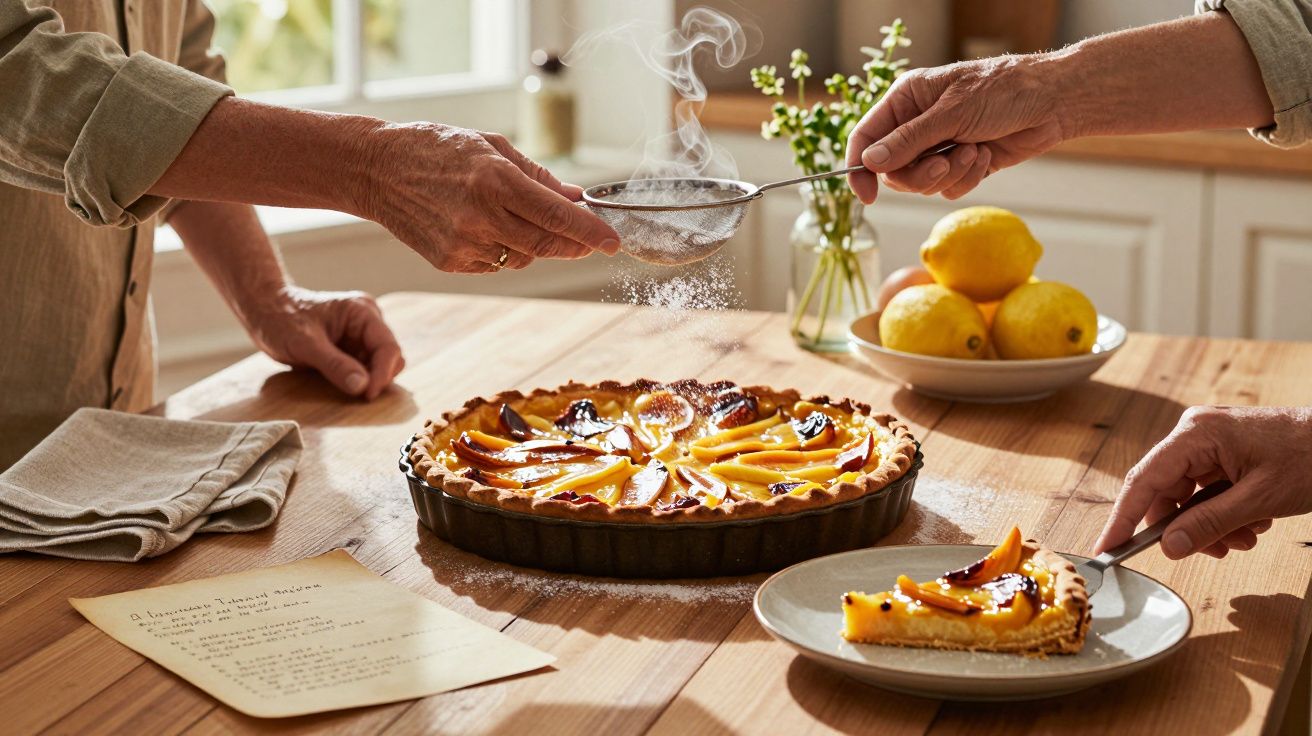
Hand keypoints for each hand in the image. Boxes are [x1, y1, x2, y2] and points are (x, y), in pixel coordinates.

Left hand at [244, 286, 403, 399]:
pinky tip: (342, 385)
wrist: (264, 309)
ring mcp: (360, 334)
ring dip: (369, 380)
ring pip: (379, 364)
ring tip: (348, 391)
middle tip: (359, 397)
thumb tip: (363, 387)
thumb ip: (335, 364)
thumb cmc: (280, 319)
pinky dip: (359, 379)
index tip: (368, 395)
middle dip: (378, 377)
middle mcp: (367, 321)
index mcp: (362, 312)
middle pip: (389, 356)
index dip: (382, 373)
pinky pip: (365, 367)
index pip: (388, 346)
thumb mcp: (305, 344)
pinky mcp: (351, 346)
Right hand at [356, 124, 620, 272]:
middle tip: (588, 240)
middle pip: (547, 245)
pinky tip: (482, 227)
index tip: (613, 241)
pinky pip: (494, 263)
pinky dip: (502, 250)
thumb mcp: (492, 147)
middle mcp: (482, 216)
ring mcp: (464, 244)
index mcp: (496, 181)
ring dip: (533, 244)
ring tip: (510, 217)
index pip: (557, 216)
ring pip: (522, 257)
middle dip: (574, 244)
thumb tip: (577, 198)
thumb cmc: (438, 149)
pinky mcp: (449, 262)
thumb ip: (537, 177)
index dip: (590, 232)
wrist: (377, 169)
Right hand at [845, 54, 1067, 202]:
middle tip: (943, 164)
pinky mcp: (961, 164)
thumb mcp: (951, 113)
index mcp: (906, 100)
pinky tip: (984, 156)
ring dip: (947, 174)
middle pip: (892, 169)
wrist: (1052, 102)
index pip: (866, 137)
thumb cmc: (1003, 91)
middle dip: (919, 173)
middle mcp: (917, 124)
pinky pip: (947, 187)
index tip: (867, 196)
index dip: (860, 168)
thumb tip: (870, 162)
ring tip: (973, 151)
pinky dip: (966, 178)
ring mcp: (939, 145)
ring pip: (920, 182)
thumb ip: (908, 140)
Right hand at [1094, 406, 1311, 559]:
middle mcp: (1195, 433)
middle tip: (1210, 552)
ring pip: (1187, 495)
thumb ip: (1211, 524)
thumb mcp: (1260, 500)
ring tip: (1243, 538)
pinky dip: (1222, 513)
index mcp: (1196, 433)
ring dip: (1210, 524)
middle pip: (1165, 491)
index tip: (1107, 547)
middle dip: (1186, 527)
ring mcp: (1209, 441)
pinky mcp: (1223, 451)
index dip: (1123, 518)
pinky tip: (1250, 524)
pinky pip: (1206, 489)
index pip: (1144, 480)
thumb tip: (1170, 548)